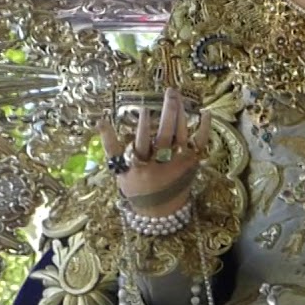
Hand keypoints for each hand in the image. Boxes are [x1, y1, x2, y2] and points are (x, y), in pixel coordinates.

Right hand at [98, 87, 210, 215]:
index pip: (141, 143)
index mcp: (141, 167)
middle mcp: (161, 165)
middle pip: (165, 135)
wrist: (160, 212)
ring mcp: (179, 164)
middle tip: (169, 93)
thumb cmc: (136, 187)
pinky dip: (204, 128)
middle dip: (168, 112)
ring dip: (181, 114)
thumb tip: (100, 121)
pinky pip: (201, 144)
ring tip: (178, 96)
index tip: (145, 108)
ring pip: (182, 136)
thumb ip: (110, 145)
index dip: (143, 126)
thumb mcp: (118, 170)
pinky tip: (204, 112)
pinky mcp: (192, 164)